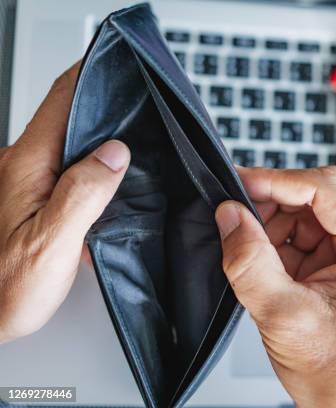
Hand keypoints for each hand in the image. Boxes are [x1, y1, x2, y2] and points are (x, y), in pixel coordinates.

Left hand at [0, 62, 130, 342]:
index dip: (89, 73)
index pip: (61, 101)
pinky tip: (115, 170)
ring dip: (101, 130)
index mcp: (27, 166)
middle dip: (103, 98)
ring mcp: (27, 179)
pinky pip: (69, 163)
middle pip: (66, 114)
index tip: (115, 56)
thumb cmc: (8, 288)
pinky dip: (94, 157)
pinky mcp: (35, 196)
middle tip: (140, 94)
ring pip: (70, 139)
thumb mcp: (51, 243)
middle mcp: (23, 165)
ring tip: (136, 129)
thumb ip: (83, 194)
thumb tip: (115, 152)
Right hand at [215, 166, 335, 407]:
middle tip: (235, 213)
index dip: (277, 181)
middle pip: (319, 196)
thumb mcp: (285, 317)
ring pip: (309, 215)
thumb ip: (251, 263)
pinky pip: (306, 239)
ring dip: (273, 224)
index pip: (326, 189)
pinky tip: (261, 259)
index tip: (239, 183)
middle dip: (273, 202)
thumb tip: (230, 217)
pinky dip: (278, 244)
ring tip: (247, 245)